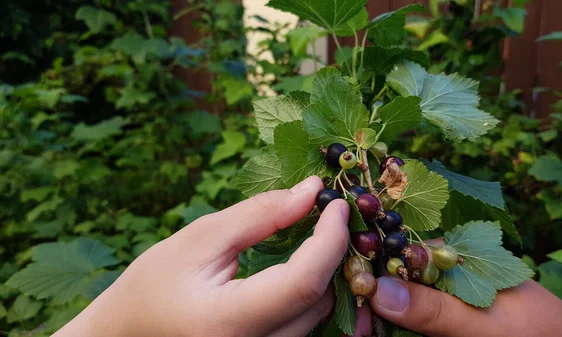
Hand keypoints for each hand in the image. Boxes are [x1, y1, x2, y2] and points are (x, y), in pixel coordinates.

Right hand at [54, 176, 349, 336]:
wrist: (128, 334)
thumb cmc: (152, 286)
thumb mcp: (199, 240)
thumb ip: (259, 216)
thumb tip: (310, 191)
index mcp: (229, 322)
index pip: (303, 282)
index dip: (330, 239)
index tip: (337, 205)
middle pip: (319, 302)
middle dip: (333, 254)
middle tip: (329, 216)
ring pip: (321, 319)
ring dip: (327, 276)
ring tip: (317, 239)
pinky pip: (307, 329)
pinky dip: (314, 297)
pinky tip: (305, 271)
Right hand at [367, 239, 561, 336]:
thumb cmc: (536, 333)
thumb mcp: (486, 322)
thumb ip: (436, 308)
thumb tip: (379, 290)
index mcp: (455, 257)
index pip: (400, 253)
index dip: (371, 270)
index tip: (348, 289)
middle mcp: (445, 273)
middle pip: (395, 278)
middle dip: (370, 295)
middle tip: (350, 321)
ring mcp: (443, 298)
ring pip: (399, 302)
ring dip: (378, 316)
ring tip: (357, 328)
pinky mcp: (444, 320)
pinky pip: (411, 322)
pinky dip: (393, 328)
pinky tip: (376, 331)